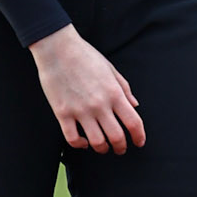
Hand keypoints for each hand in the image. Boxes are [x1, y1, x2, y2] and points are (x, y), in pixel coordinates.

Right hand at [29, 24, 145, 154]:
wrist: (57, 48)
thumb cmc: (85, 55)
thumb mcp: (110, 69)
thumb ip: (124, 88)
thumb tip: (135, 106)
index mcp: (114, 93)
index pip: (133, 122)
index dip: (139, 136)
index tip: (139, 142)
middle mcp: (99, 105)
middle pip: (117, 137)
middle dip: (121, 147)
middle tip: (121, 148)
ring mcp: (80, 110)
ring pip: (96, 142)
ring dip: (102, 148)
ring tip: (102, 147)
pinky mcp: (62, 113)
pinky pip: (72, 138)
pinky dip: (80, 144)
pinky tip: (83, 141)